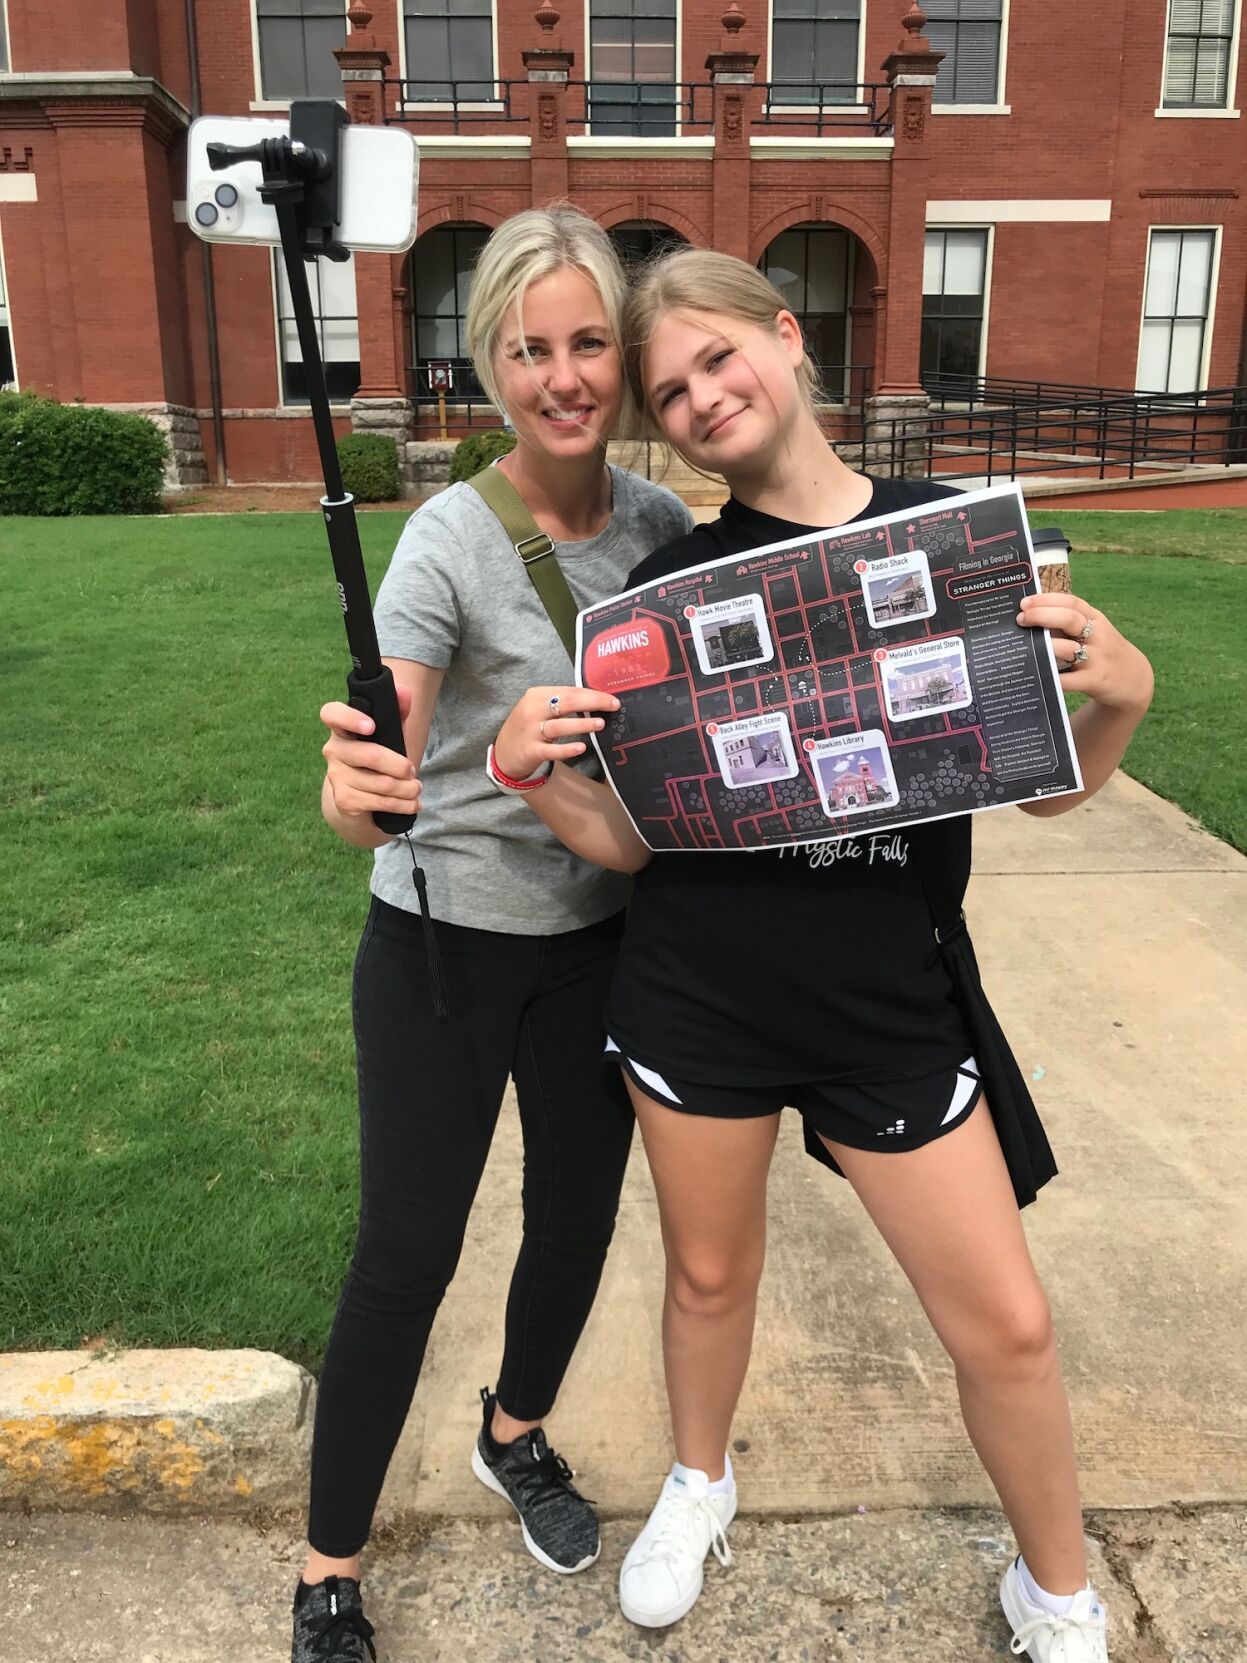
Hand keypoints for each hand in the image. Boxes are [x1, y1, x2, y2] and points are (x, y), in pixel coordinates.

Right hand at [320, 683, 422, 819]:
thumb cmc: (376, 760)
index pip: (331, 714)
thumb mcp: (388, 735)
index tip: (371, 726)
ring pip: (382, 783)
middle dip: (400, 765)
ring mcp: (337, 776)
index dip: (349, 718)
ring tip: (416, 788)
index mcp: (342, 729)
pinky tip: (412, 803)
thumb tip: (403, 691)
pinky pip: (382, 802)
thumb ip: (396, 713)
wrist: (361, 801)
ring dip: (408, 788)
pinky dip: (404, 804)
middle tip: (413, 770)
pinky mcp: (344, 800)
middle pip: (370, 755)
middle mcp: (334, 750)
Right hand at [494, 685, 620, 781]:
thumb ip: (561, 703)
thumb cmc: (528, 728)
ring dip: (581, 724)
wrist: (504, 754)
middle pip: (565, 703)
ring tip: (600, 724)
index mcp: (536, 696)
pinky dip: (566, 748)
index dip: (592, 694)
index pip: (569, 691)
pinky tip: (581, 747)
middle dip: (592, 702)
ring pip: (558, 726)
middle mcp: (532, 711)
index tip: (611, 698)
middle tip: (612, 706)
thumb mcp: (539, 709)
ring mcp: (530, 732)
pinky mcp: (531, 751)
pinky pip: (551, 750)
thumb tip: (595, 700)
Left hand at [1017, 592, 1153, 715]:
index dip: (1047, 600)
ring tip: (1024, 646)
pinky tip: (1035, 674)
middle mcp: (1097, 636)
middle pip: (1069, 619)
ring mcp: (1097, 658)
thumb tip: (1031, 615)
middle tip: (1021, 620)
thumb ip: (1069, 623)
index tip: (1025, 602)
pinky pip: (1069, 680)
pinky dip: (1051, 677)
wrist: (1133, 680)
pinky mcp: (1095, 681)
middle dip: (1042, 616)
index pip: (1072, 603)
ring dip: (1044, 646)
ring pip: (1067, 648)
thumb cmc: (1103, 652)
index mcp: (1096, 619)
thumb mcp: (1094, 632)